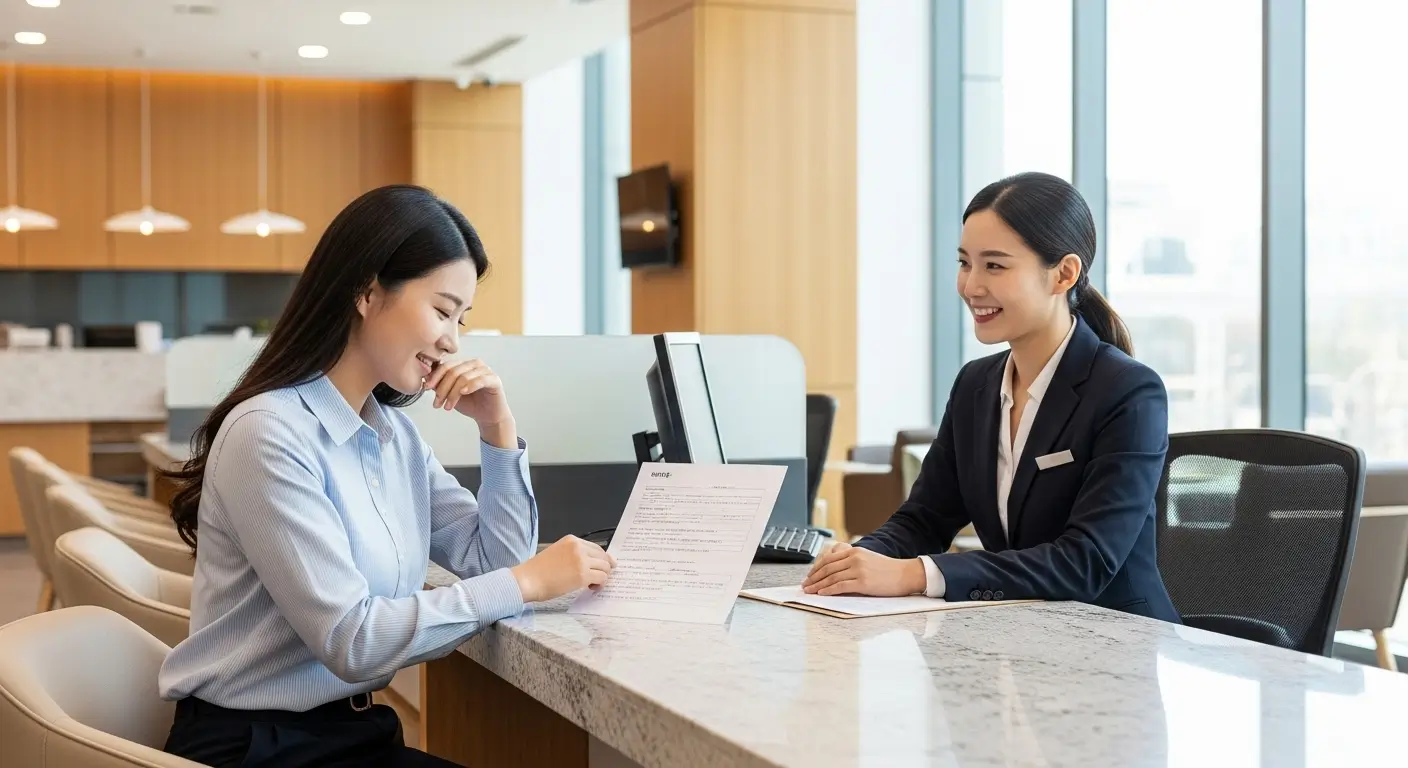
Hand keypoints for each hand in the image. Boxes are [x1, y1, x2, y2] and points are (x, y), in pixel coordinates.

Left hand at [423, 358, 515, 443]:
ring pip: (464, 377)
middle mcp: (475, 364)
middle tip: (437, 402)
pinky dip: (470, 386)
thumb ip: (440, 384)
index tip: (427, 388)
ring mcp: (486, 370)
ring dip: (453, 394)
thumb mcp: (450, 393)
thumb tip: (425, 377)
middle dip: (442, 388)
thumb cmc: (471, 404)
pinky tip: (463, 393)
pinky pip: (480, 380)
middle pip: (453, 371)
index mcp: (464, 364)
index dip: (435, 376)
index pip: (446, 365)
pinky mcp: (494, 380)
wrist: (488, 416)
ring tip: (448, 406)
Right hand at [510, 535, 615, 602]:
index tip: (604, 566)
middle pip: (603, 556)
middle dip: (604, 568)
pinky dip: (600, 584)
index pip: (596, 547)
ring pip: (605, 567)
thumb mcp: (556, 553)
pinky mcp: (582, 575)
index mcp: (571, 540)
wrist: (527, 580)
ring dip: (602, 577)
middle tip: (600, 578)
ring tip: (593, 584)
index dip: (602, 558)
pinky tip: (591, 588)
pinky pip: (601, 578)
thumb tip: (589, 564)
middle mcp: (578, 547)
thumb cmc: (537, 571)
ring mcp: (581, 561)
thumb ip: (573, 555)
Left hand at [800, 542, 926, 596]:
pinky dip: (828, 590)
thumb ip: (851, 562)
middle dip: (813, 577)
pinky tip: (821, 593)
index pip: (829, 559)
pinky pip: (840, 586)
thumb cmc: (888, 570)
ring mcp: (858, 570)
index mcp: (855, 551)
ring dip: (817, 585)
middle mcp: (855, 558)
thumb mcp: (867, 559)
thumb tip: (833, 573)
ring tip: (809, 591)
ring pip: (831, 577)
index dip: (816, 568)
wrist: (905, 574)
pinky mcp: (863, 582)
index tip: (809, 576)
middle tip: (805, 585)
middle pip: (827, 568)